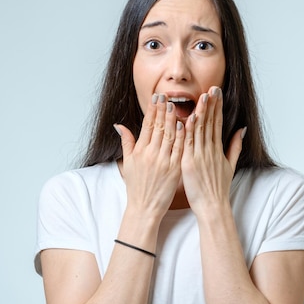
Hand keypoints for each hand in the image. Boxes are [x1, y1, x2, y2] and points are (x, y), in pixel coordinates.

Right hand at [114, 94, 184, 218]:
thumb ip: (126, 142)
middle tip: (166, 95)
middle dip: (162, 110)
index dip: (152, 110)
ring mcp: (163, 162)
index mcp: (139, 151)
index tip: (156, 98)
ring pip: (169, 136)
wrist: (144, 208)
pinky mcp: (174, 170)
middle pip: (158, 127)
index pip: (146, 125)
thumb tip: (119, 125)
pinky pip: (179, 150)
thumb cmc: (136, 187)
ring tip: (175, 105)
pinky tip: (184, 125)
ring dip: (172, 119)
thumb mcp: (127, 163)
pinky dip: (182, 137)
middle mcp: (150, 154)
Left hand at [181, 86, 244, 215]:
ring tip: (202, 97)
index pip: (218, 123)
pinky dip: (189, 131)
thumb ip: (235, 147)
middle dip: (211, 104)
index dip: (217, 107)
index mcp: (218, 149)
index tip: (217, 93)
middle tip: (212, 88)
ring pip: (200, 130)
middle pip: (211, 123)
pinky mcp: (190, 163)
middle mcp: (210, 150)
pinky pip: (189, 144)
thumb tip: (241, 130)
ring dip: (201, 112)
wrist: (213, 206)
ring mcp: (200, 156)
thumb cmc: (219, 189)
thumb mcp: (230, 165)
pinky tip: (188, 118)